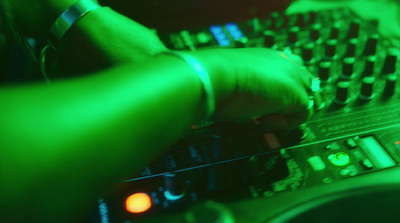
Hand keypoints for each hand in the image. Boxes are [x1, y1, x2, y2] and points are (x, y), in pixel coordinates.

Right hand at [191, 48, 319, 128]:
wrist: (216, 75)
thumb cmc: (217, 77)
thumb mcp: (234, 77)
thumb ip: (248, 83)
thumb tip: (248, 99)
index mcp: (272, 56)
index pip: (294, 69)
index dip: (287, 88)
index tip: (272, 104)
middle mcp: (287, 63)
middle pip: (307, 85)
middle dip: (291, 103)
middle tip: (268, 114)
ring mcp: (295, 78)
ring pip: (306, 101)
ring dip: (286, 113)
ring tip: (262, 116)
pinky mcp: (298, 96)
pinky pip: (302, 115)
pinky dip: (283, 123)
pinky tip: (262, 118)